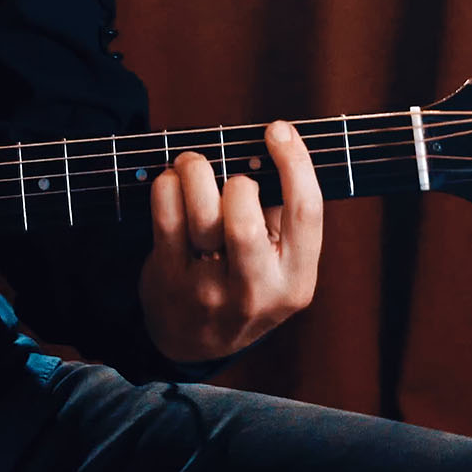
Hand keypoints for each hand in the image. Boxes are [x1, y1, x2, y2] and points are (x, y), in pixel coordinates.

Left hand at [139, 118, 323, 364]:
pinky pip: (166, 217)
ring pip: (203, 214)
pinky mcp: (169, 280)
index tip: (279, 130)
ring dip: (196, 172)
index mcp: (296, 281)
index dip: (295, 162)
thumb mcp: (279, 266)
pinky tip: (171, 182)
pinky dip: (166, 186)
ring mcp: (209, 290)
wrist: (194, 341)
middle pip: (246, 217)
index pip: (306, 212)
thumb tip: (265, 149)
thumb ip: (280, 218)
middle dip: (236, 181)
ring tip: (193, 165)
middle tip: (227, 173)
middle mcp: (255, 290)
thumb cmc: (242, 283)